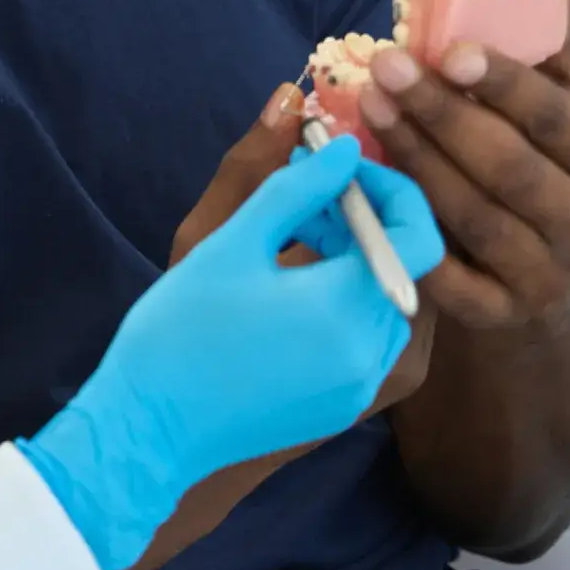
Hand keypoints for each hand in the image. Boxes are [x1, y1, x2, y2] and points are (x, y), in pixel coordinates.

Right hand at [20, 133, 442, 569]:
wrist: (149, 428)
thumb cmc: (180, 326)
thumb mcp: (229, 238)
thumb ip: (295, 183)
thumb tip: (347, 141)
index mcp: (347, 309)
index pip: (419, 235)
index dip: (389, 187)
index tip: (338, 167)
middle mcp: (372, 355)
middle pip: (404, 264)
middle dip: (363, 217)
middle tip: (303, 193)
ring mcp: (362, 387)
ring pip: (387, 298)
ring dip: (354, 255)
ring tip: (290, 235)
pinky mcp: (346, 406)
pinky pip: (369, 335)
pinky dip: (345, 297)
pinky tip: (288, 287)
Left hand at [361, 0, 569, 331]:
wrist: (541, 274)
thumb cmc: (540, 157)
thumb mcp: (556, 98)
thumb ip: (547, 31)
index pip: (558, 116)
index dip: (504, 83)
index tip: (448, 48)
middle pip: (508, 166)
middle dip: (440, 113)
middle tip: (384, 65)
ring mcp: (546, 276)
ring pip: (471, 214)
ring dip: (413, 156)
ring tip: (366, 103)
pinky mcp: (498, 315)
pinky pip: (445, 274)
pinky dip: (403, 227)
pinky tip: (362, 180)